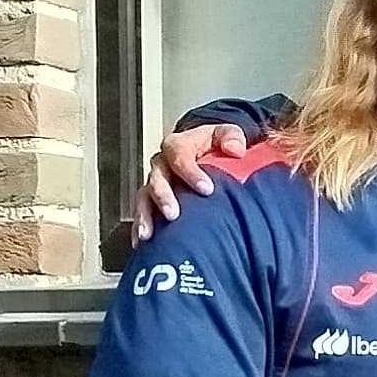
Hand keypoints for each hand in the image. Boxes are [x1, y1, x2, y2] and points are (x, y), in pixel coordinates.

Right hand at [132, 123, 251, 235]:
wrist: (205, 152)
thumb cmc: (215, 144)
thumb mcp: (226, 134)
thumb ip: (232, 137)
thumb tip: (235, 149)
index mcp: (178, 146)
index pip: (180, 157)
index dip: (191, 172)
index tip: (207, 189)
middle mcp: (161, 164)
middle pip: (157, 179)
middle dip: (163, 197)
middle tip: (173, 214)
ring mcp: (154, 182)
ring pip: (144, 197)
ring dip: (145, 216)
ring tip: (148, 233)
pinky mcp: (152, 199)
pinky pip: (142, 212)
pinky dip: (141, 226)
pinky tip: (141, 243)